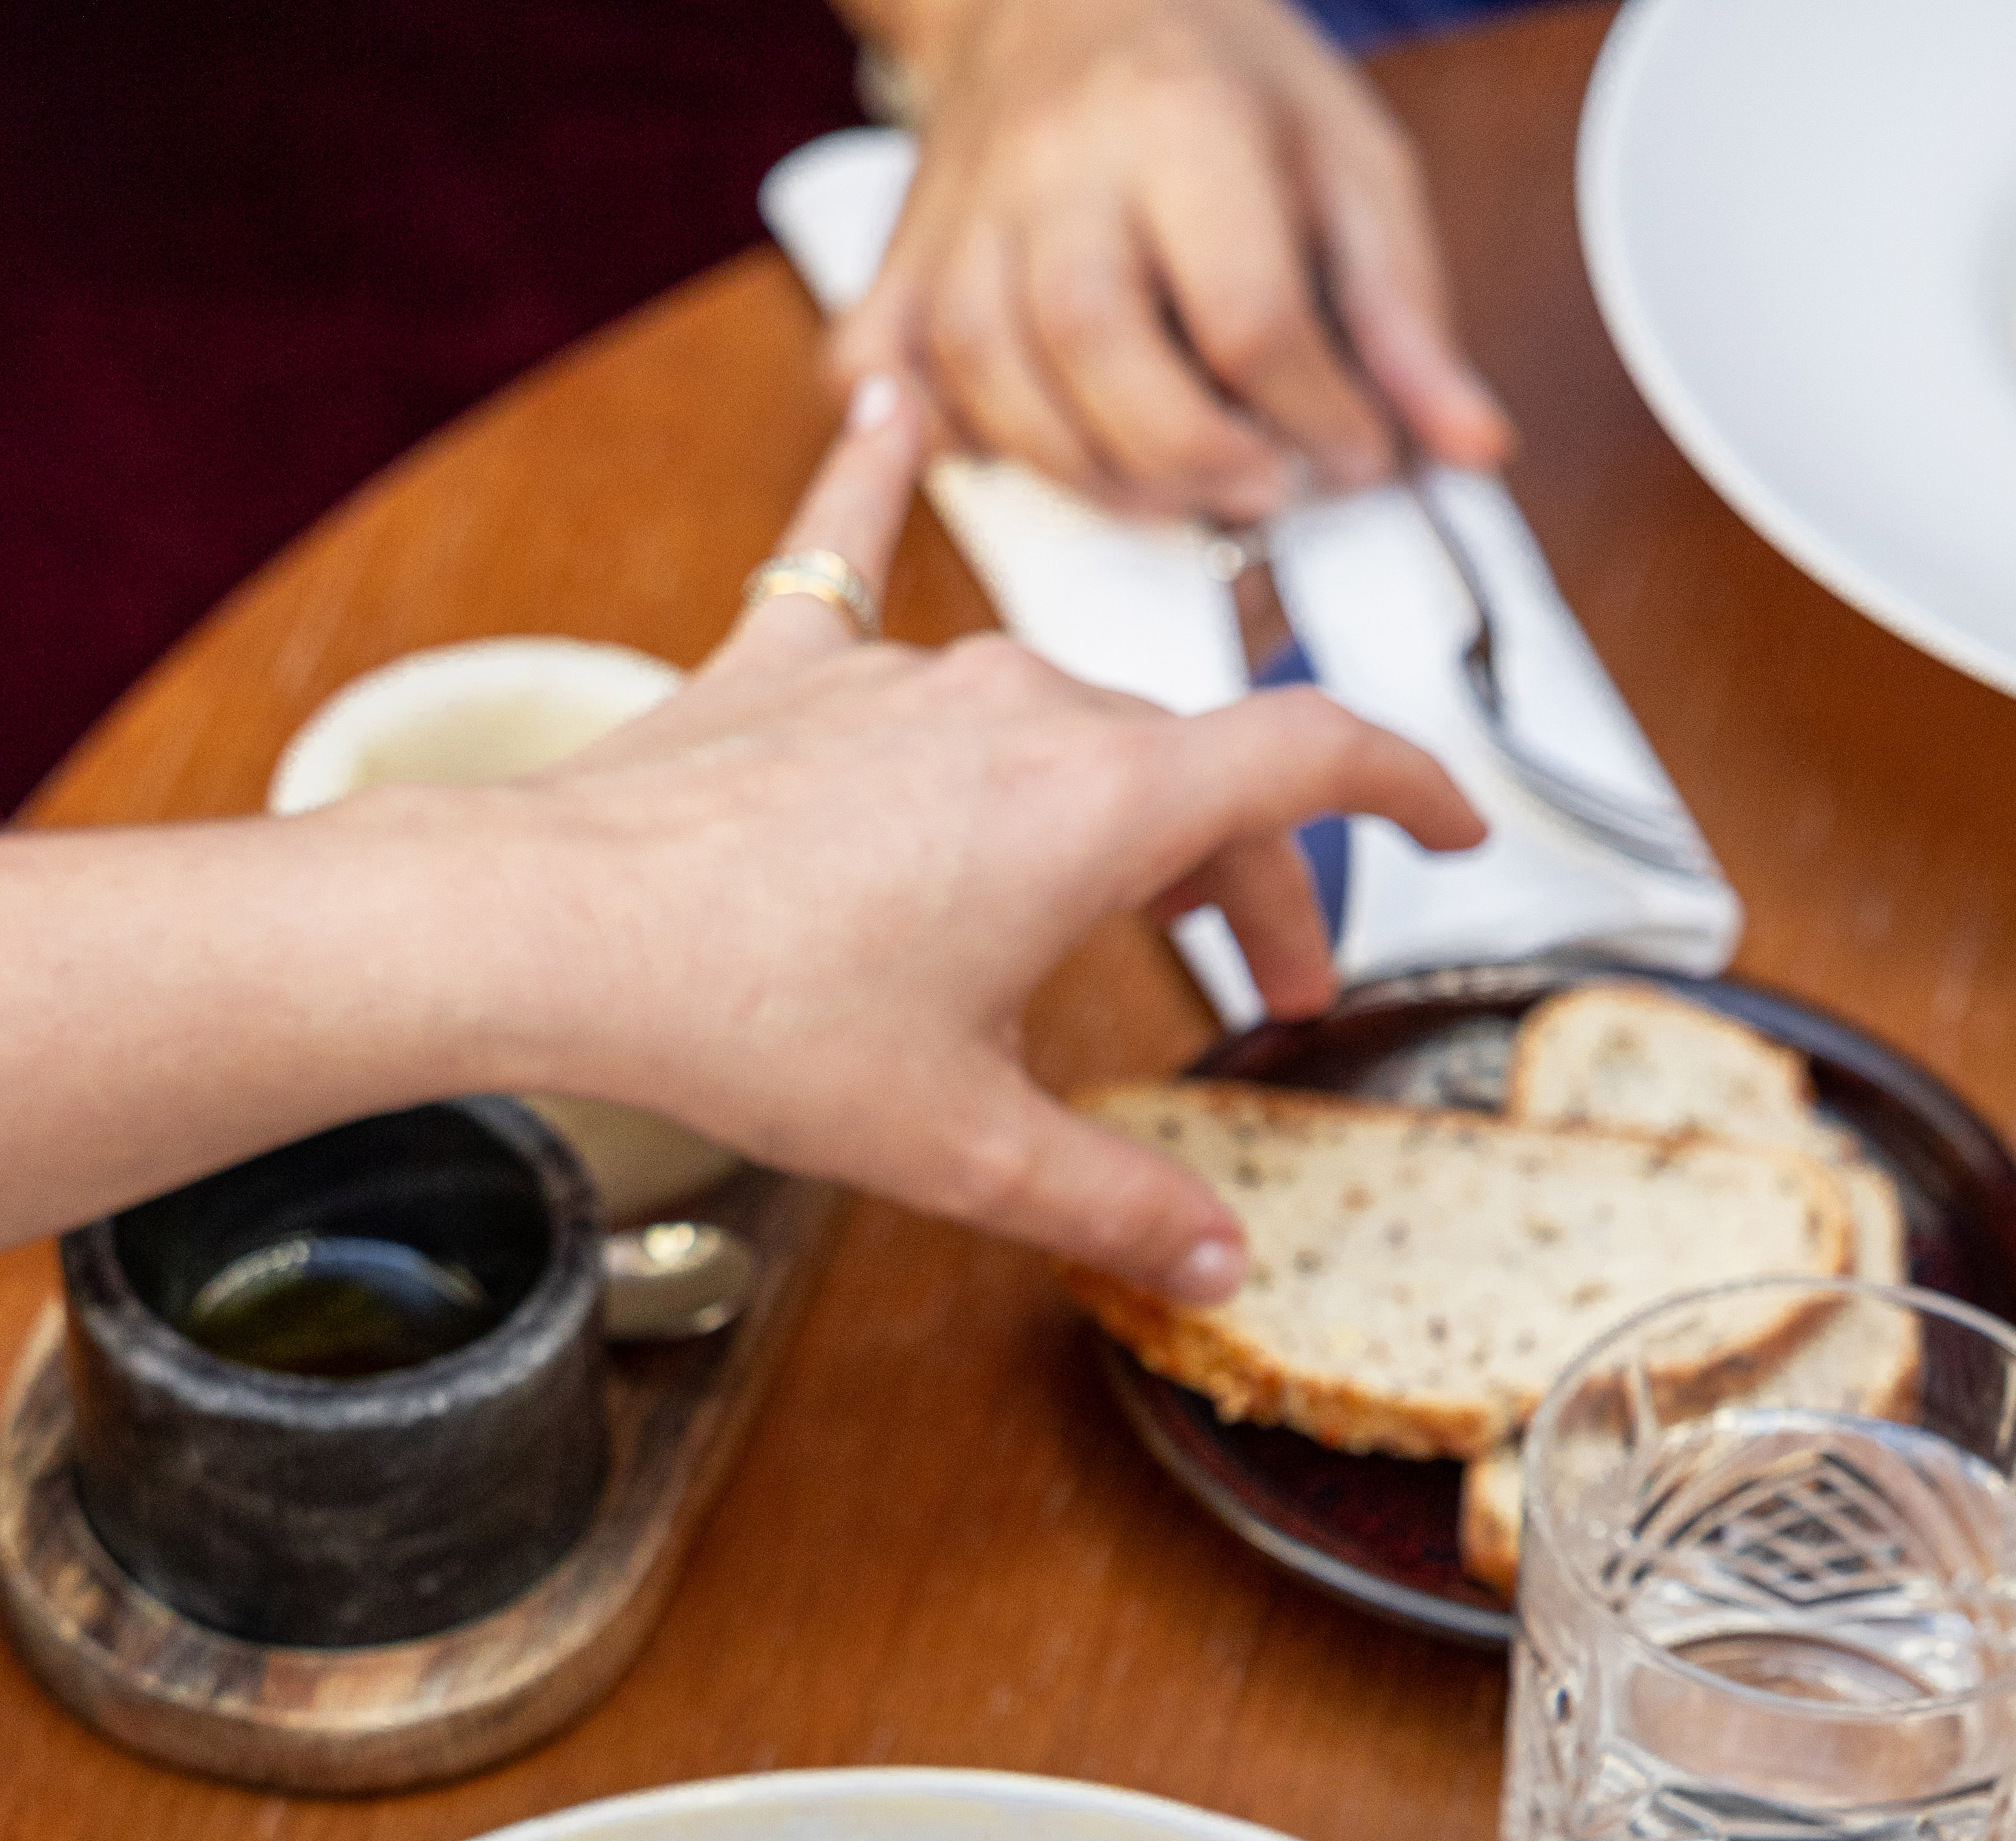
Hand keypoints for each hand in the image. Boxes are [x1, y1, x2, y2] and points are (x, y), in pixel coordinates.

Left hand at [426, 376, 1482, 1297]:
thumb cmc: (756, 1020)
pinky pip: (854, 556)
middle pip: (1192, 774)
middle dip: (1249, 883)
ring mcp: (904, 675)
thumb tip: (1213, 1264)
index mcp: (1097, 804)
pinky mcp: (789, 664)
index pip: (1313, 760)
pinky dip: (882, 486)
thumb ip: (1112, 1201)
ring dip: (1119, 803)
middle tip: (1258, 990)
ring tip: (1123, 902)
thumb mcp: (965, 1148)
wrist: (559, 929)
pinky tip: (894, 401)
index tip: (1456, 826)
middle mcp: (1021, 706)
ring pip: (1062, 721)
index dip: (1411, 791)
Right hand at [831, 0, 1507, 521]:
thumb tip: (1473, 444)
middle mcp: (1053, 161)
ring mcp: (960, 215)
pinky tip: (1023, 446)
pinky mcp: (901, 263)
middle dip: (1193, 456)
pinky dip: (941, 438)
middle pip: (1098, 345)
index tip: (1356, 455)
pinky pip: (891, 377)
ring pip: (990, 381)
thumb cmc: (1216, 85)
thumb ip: (1404, 312)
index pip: (1245, 309)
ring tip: (1168, 493)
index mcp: (1180, 118)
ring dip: (1087, 474)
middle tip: (1261, 490)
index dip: (1315, 416)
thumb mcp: (1346, 162)